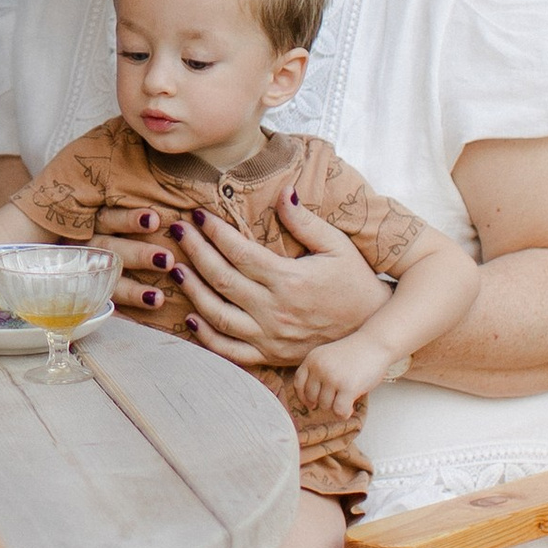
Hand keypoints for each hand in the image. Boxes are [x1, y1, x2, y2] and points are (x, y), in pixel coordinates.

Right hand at [96, 214, 185, 324]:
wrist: (63, 268)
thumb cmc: (107, 232)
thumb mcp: (107, 216)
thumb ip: (130, 210)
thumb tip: (187, 208)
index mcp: (93, 223)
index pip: (108, 218)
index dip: (129, 219)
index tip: (155, 220)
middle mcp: (87, 247)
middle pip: (107, 250)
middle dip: (137, 255)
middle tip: (167, 260)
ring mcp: (86, 273)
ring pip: (105, 281)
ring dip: (132, 290)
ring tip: (158, 298)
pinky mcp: (89, 296)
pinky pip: (104, 306)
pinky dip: (123, 312)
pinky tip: (143, 316)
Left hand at [136, 187, 384, 362]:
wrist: (372, 329)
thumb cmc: (355, 283)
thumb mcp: (337, 246)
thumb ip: (305, 221)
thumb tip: (284, 191)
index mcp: (290, 280)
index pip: (240, 253)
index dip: (215, 232)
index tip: (198, 215)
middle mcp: (275, 311)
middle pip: (222, 280)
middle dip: (195, 252)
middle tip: (178, 231)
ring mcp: (270, 337)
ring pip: (218, 315)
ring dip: (192, 290)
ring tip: (175, 267)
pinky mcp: (270, 356)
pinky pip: (230, 351)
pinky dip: (206, 337)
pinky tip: (190, 316)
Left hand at [292, 321, 410, 419]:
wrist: (375, 344)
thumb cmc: (354, 354)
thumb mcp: (328, 357)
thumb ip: (318, 374)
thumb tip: (310, 404)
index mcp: (312, 359)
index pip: (298, 383)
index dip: (303, 397)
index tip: (312, 404)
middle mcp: (319, 368)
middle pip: (312, 397)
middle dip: (324, 402)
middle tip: (338, 398)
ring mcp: (332, 378)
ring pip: (325, 406)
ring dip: (336, 406)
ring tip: (348, 397)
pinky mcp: (347, 387)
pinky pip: (339, 411)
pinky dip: (344, 413)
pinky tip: (351, 407)